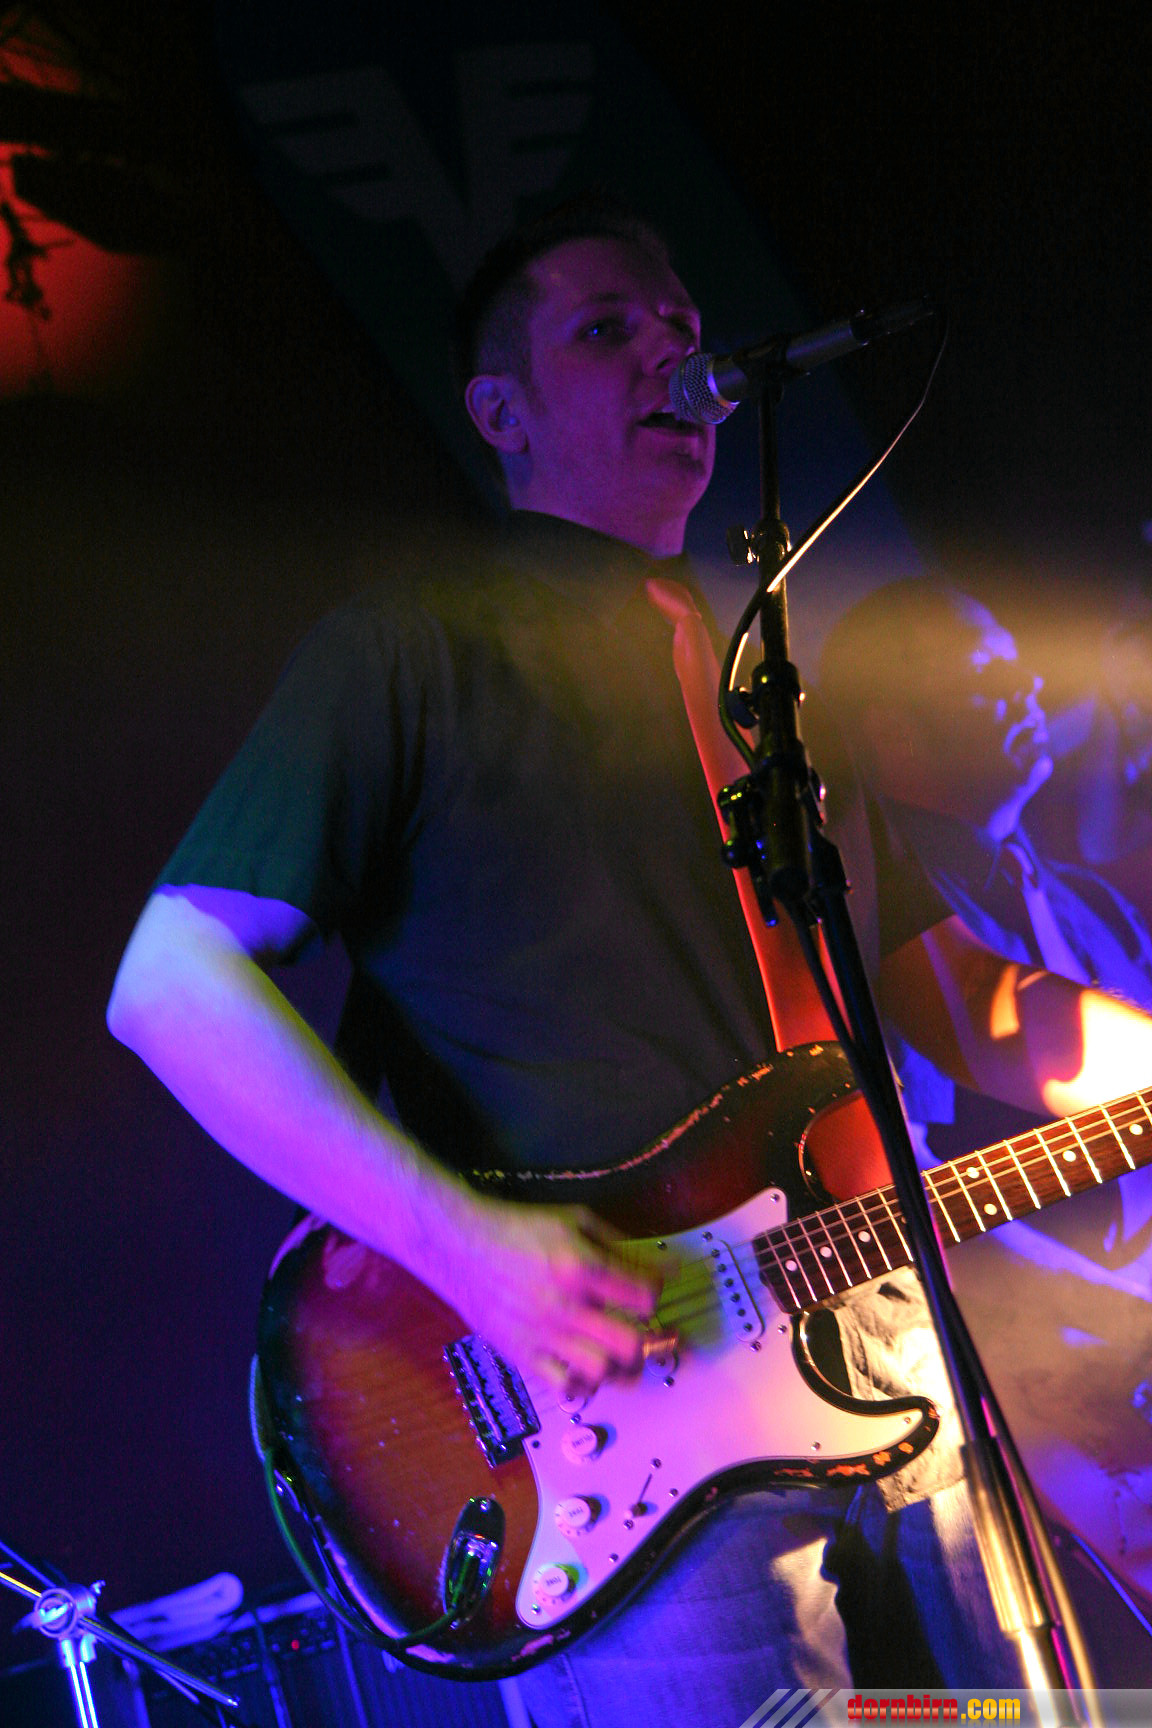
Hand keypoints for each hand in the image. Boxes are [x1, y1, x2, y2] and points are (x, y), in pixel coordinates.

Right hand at [436, 1192, 665, 1393]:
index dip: (655, 1291)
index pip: (644, 1294)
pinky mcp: (521, 1354)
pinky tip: (580, 1364)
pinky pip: (563, 1387)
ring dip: (615, 1363)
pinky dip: (580, 1382)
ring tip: (611, 1349)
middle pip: (630, 1343)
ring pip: (601, 1371)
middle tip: (637, 1327)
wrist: (460, 1244)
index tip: (648, 1288)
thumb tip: (662, 1264)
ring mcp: (542, 1335)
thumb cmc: (517, 1228)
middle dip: (644, 1337)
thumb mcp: (573, 1220)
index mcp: (581, 1266)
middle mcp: (565, 1305)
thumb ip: (619, 1243)